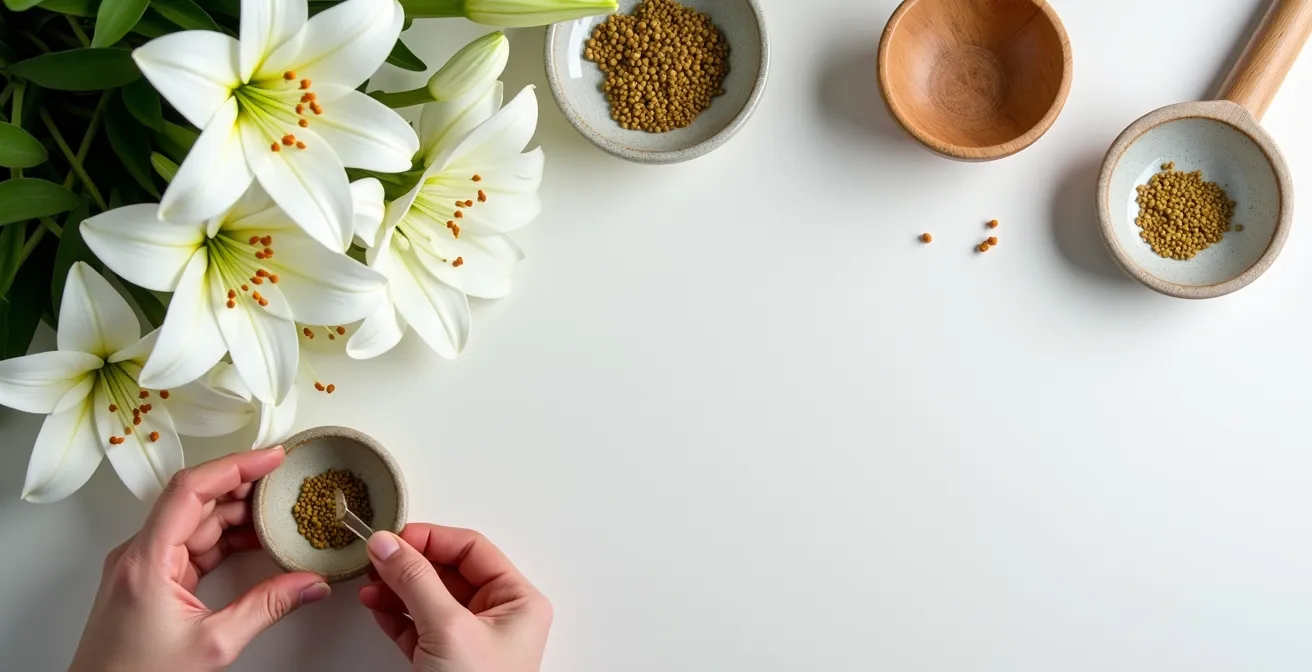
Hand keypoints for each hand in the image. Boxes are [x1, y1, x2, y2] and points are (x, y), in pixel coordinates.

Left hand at [69, 447, 330, 671]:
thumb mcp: (212, 645)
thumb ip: (266, 608)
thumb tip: (308, 584)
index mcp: (145, 560)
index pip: (190, 490)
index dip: (234, 465)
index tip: (271, 458)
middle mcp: (139, 555)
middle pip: (195, 501)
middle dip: (243, 487)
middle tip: (285, 481)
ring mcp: (143, 567)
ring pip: (196, 522)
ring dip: (238, 515)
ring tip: (279, 512)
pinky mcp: (151, 582)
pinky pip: (192, 546)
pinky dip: (226, 540)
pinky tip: (255, 541)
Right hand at [358, 525, 552, 671]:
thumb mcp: (449, 628)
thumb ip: (416, 581)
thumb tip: (390, 544)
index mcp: (518, 601)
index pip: (473, 549)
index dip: (432, 538)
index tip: (395, 536)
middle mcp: (498, 617)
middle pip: (448, 571)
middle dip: (409, 563)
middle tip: (377, 555)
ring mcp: (471, 641)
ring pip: (429, 598)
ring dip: (397, 588)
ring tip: (370, 581)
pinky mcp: (444, 662)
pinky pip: (417, 626)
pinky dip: (395, 614)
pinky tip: (376, 604)